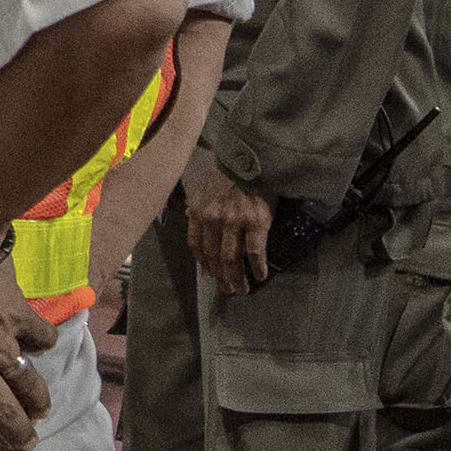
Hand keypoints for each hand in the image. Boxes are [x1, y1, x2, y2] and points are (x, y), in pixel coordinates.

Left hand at [0, 226, 49, 450]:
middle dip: (14, 434)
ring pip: (27, 384)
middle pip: (1, 411)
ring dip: (35, 401)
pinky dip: (43, 345)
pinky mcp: (20, 316)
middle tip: (24, 447)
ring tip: (40, 414)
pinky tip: (42, 347)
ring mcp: (0, 344)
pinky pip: (40, 338)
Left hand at [185, 158, 273, 293]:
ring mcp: (234, 222)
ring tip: (241, 289)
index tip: (210, 275)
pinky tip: (259, 276)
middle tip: (227, 290)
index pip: (197, 246)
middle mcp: (213, 220)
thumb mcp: (203, 188)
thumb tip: (191, 216)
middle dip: (220, 276)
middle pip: (214, 256)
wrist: (252, 161)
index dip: (204, 264)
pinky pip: (255, 251)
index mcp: (198, 213)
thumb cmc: (227, 175)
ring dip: (236, 277)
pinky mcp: (257, 223)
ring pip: (232, 258)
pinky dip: (257, 267)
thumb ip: (197, 205)